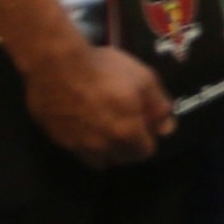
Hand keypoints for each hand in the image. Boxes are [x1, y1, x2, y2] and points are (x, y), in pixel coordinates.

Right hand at [25, 36, 172, 164]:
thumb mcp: (144, 79)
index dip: (149, 137)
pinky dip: (85, 143)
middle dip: (129, 145)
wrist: (57, 65)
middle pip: (121, 158)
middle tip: (127, 122)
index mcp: (126, 134)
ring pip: (97, 158)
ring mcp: (76, 145)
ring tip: (106, 126)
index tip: (145, 123)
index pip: (145, 152)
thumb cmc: (106, 69)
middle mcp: (101, 147)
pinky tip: (85, 123)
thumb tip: (166, 128)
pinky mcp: (57, 139)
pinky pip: (77, 150)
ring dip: (106, 149)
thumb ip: (159, 106)